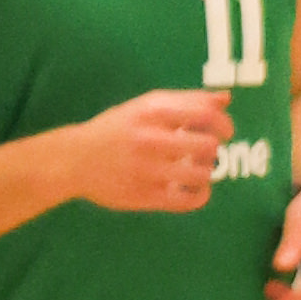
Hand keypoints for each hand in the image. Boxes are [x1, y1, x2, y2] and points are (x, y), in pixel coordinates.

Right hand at [70, 89, 233, 214]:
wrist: (74, 160)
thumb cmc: (117, 129)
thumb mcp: (147, 106)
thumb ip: (186, 101)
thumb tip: (226, 99)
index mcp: (153, 112)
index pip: (205, 115)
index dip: (224, 123)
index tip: (225, 131)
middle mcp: (151, 139)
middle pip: (207, 145)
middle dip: (214, 149)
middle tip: (206, 152)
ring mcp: (147, 170)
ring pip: (200, 174)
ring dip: (207, 172)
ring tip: (198, 170)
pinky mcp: (144, 196)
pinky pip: (187, 200)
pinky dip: (201, 195)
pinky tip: (197, 190)